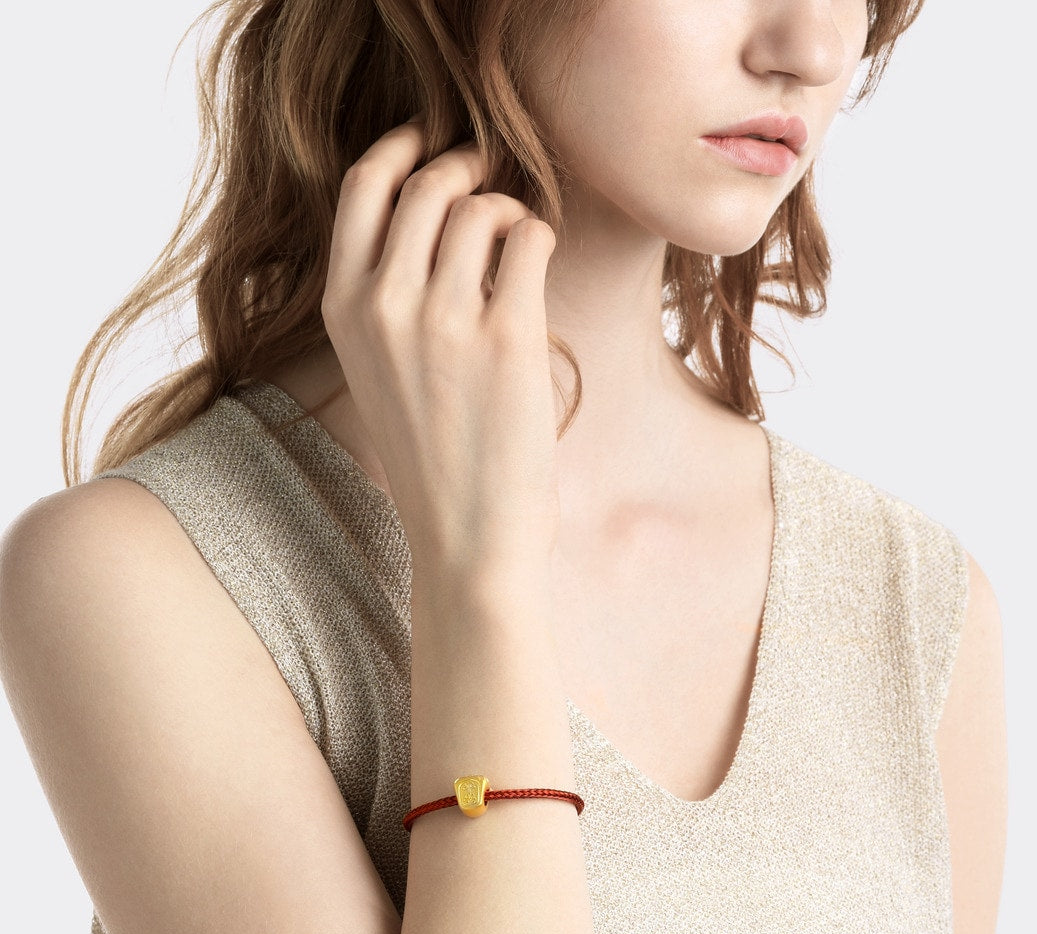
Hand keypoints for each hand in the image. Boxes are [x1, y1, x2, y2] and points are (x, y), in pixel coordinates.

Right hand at [321, 116, 561, 579]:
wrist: (467, 536)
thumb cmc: (431, 456)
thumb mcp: (377, 370)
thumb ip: (384, 293)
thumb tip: (433, 210)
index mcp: (342, 308)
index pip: (362, 185)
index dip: (403, 147)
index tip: (434, 142)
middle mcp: (384, 304)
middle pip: (429, 184)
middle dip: (468, 170)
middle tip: (494, 187)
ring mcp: (445, 319)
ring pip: (482, 207)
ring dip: (509, 211)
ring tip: (519, 242)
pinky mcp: (507, 337)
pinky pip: (529, 238)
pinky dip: (540, 234)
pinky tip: (539, 258)